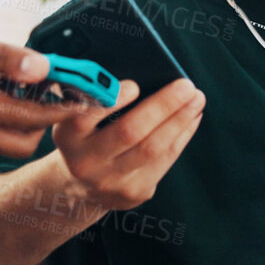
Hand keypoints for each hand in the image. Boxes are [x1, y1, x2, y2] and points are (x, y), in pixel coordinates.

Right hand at [51, 78, 204, 211]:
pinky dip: (181, 136)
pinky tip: (192, 118)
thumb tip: (142, 72)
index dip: (111, 101)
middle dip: (162, 106)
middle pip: (129, 132)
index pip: (85, 117)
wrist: (78, 184)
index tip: (134, 85)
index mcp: (67, 136)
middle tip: (186, 85)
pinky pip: (164, 161)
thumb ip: (97, 97)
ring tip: (196, 99)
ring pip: (153, 149)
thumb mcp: (76, 117)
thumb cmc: (85, 136)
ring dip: (180, 121)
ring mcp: (110, 181)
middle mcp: (85, 161)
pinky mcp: (133, 193)